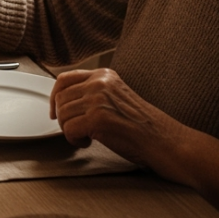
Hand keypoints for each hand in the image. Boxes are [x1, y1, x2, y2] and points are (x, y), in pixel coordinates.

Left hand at [49, 68, 189, 175]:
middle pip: (60, 98)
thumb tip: (63, 100)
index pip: (64, 79)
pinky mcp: (98, 119)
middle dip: (63, 118)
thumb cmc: (142, 124)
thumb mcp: (115, 97)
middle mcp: (100, 82)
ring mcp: (98, 99)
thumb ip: (93, 93)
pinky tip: (89, 142)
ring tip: (87, 137)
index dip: (54, 97)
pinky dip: (74, 140)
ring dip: (70, 130)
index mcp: (104, 75)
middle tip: (77, 130)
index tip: (55, 111)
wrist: (164, 140)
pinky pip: (68, 130)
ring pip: (62, 115)